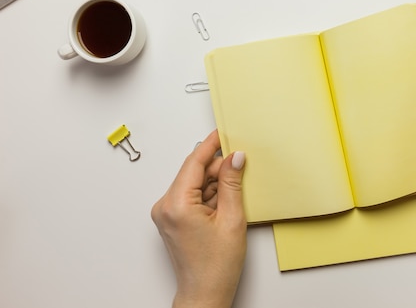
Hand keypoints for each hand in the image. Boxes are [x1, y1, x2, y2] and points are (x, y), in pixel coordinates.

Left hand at [151, 130, 246, 307]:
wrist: (205, 293)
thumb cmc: (216, 266)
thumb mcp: (232, 219)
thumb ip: (231, 183)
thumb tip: (234, 158)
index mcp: (177, 204)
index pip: (194, 163)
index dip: (210, 145)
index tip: (222, 133)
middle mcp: (165, 206)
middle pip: (193, 172)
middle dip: (217, 168)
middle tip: (240, 166)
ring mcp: (166, 213)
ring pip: (194, 184)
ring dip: (214, 184)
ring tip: (233, 199)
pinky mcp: (172, 218)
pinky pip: (191, 196)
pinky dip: (208, 195)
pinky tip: (224, 204)